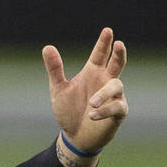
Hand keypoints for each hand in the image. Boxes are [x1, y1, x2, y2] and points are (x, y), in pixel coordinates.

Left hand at [43, 27, 127, 153]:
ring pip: (116, 86)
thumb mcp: (58, 89)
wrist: (74, 136)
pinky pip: (117, 107)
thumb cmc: (68, 110)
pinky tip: (92, 115)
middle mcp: (105, 81)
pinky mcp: (118, 112)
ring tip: (91, 102)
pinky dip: (105, 110)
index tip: (107, 30)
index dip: (103, 43)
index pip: (100, 55)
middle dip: (119, 54)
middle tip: (119, 44)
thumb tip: (47, 47)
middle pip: (117, 64)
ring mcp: (114, 96)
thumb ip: (55, 69)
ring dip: (104, 93)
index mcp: (92, 73)